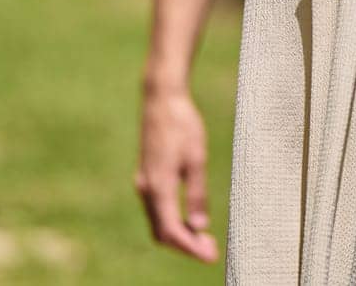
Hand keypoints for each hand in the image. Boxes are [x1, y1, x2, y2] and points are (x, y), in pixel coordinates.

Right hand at [135, 87, 217, 261]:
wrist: (161, 100)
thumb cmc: (182, 125)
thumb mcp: (197, 158)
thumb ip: (197, 193)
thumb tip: (199, 225)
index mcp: (159, 186)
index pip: (172, 230)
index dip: (191, 248)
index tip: (211, 256)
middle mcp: (146, 189)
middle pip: (162, 232)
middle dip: (185, 245)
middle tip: (211, 248)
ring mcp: (143, 183)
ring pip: (158, 222)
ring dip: (178, 235)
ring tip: (205, 238)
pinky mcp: (146, 177)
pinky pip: (156, 210)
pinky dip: (171, 221)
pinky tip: (190, 219)